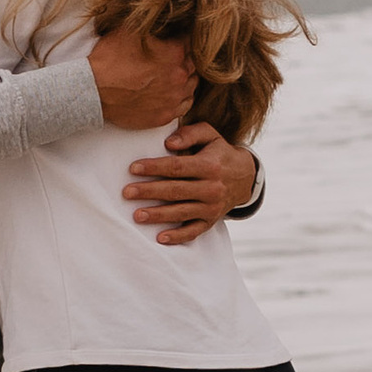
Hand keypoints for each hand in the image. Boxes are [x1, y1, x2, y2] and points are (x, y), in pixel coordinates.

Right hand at [88, 23, 197, 131]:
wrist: (93, 92)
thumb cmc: (109, 60)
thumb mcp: (129, 30)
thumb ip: (152, 24)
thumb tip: (164, 16)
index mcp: (175, 52)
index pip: (189, 40)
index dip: (179, 37)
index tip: (172, 38)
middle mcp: (180, 75)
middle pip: (192, 62)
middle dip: (183, 57)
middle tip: (168, 56)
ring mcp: (174, 97)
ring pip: (192, 83)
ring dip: (185, 76)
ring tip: (170, 73)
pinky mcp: (166, 115)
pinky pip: (186, 104)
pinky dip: (182, 96)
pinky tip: (172, 91)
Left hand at [122, 121, 258, 242]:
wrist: (244, 177)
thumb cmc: (219, 153)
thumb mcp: (210, 135)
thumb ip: (190, 134)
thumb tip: (168, 143)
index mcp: (209, 166)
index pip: (177, 167)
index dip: (154, 168)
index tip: (133, 168)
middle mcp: (211, 188)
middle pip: (175, 191)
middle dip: (149, 192)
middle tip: (127, 192)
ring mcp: (211, 207)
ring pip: (181, 212)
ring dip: (158, 215)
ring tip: (137, 215)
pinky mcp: (210, 221)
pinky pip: (193, 231)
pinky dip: (177, 236)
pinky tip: (160, 238)